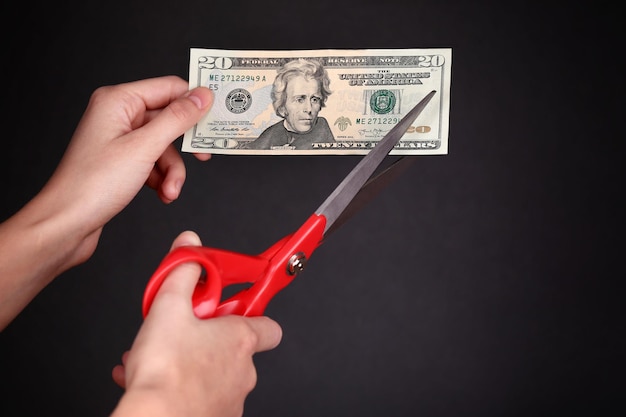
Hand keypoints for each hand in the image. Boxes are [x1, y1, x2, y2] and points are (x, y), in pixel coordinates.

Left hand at [0, 76, 212, 328]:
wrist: (67, 224)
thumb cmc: (92, 185)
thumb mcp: (144, 148)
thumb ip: (177, 119)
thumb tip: (202, 96)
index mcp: (118, 101)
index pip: (169, 88)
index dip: (194, 102)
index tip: (217, 118)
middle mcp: (117, 116)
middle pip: (169, 120)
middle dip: (183, 147)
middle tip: (204, 158)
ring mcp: (118, 139)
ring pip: (164, 146)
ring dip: (173, 170)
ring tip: (170, 190)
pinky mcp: (121, 161)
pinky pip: (154, 162)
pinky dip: (162, 178)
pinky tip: (161, 193)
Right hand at [110, 231, 281, 416]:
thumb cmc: (166, 372)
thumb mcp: (168, 307)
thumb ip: (183, 272)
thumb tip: (190, 249)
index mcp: (240, 340)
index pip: (269, 325)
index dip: (254, 313)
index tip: (238, 305)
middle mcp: (243, 371)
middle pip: (235, 348)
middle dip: (210, 338)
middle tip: (185, 331)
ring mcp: (231, 399)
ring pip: (215, 374)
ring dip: (193, 363)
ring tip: (162, 357)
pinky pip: (201, 396)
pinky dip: (182, 386)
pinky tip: (154, 378)